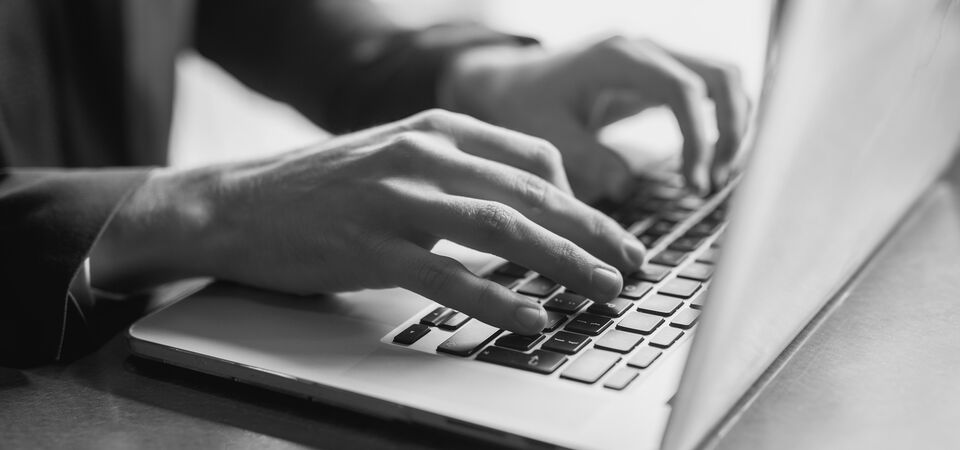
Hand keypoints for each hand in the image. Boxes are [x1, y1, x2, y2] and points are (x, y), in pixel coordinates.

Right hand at [90, 110, 647, 334]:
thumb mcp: (396, 157)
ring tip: (601, 291)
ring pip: (500, 229)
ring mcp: (395, 197)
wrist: (237, 204)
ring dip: (561, 264)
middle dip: (591, 232)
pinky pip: (448, 276)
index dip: (581, 199)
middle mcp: (422, 153)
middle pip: (530, 194)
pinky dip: (497, 300)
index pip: (532, 157)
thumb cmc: (322, 187)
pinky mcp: (370, 245)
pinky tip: (530, 319)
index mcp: (436, 128)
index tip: (606, 233)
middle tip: (631, 265)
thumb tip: (517, 207)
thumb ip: (455, 171)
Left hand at [442, 37, 749, 199]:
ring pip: (724, 78)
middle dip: (731, 129)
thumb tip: (626, 186)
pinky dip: (721, 123)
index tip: (694, 183)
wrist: (510, 82)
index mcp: (618, 57)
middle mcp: (646, 49)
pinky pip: (709, 91)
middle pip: (720, 74)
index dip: (698, 137)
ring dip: (734, 125)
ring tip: (717, 178)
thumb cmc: (522, 104)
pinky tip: (710, 164)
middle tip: (715, 183)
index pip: (682, 88)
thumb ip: (583, 156)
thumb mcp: (543, 132)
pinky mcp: (660, 77)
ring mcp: (657, 59)